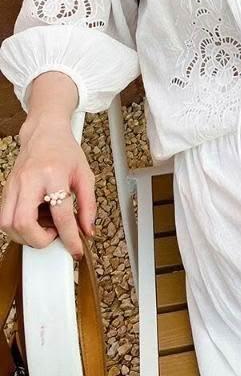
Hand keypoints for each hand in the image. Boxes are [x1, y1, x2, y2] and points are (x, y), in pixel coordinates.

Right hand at [0, 116, 95, 258]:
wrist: (45, 133)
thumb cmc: (66, 152)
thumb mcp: (85, 175)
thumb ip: (89, 204)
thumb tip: (87, 231)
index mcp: (53, 174)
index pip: (60, 214)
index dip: (69, 237)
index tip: (75, 250)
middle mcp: (29, 180)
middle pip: (23, 223)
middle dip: (38, 240)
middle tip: (54, 236)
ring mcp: (13, 184)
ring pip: (7, 224)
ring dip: (26, 236)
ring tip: (45, 227)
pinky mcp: (6, 189)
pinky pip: (5, 217)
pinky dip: (19, 226)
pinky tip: (36, 218)